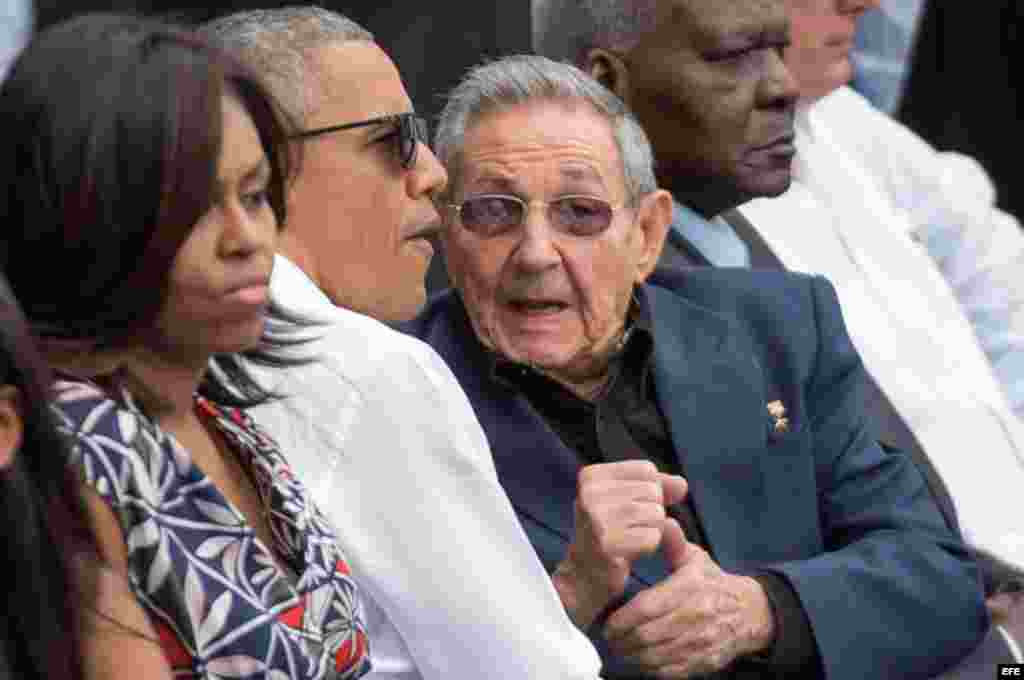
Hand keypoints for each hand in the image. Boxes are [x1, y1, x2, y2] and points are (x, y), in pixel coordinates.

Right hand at [552, 461, 687, 628]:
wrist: (585, 575)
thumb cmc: (610, 532)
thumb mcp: (627, 500)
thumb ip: (657, 486)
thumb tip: (682, 485)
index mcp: (591, 476)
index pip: (647, 471)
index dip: (648, 492)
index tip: (626, 509)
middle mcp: (590, 494)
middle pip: (654, 492)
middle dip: (651, 513)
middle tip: (627, 528)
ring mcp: (597, 519)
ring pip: (657, 514)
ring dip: (651, 531)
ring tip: (628, 540)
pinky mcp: (608, 545)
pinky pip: (653, 538)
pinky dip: (648, 547)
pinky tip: (629, 552)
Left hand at [604, 518, 774, 677]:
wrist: (749, 613)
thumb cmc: (712, 583)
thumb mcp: (695, 559)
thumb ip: (674, 543)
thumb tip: (663, 522)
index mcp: (689, 588)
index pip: (647, 608)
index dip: (622, 619)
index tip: (608, 624)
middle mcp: (694, 616)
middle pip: (646, 636)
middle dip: (622, 640)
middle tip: (609, 639)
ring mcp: (699, 642)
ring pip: (655, 656)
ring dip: (632, 656)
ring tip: (620, 650)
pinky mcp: (703, 662)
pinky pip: (669, 671)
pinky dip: (650, 669)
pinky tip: (639, 661)